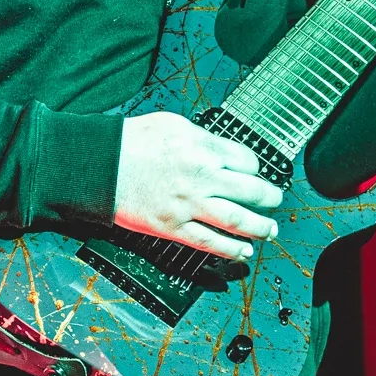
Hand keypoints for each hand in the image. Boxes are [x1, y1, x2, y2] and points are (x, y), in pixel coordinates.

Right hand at [114, 113, 283, 260]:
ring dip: (260, 227)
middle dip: (269, 198)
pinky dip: (230, 249)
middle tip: (275, 201)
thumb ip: (202, 138)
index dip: (255, 168)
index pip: (247, 161)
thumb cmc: (130, 141)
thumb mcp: (173, 124)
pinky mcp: (173, 226)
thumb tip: (221, 149)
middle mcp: (202, 177)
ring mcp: (189, 205)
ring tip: (271, 230)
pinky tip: (244, 251)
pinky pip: (209, 242)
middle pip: (251, 190)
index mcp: (204, 148)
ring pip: (237, 220)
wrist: (99, 166)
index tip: (254, 173)